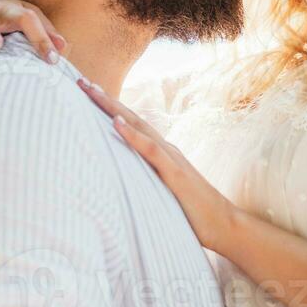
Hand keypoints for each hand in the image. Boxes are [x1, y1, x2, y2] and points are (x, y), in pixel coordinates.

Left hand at [78, 79, 237, 253]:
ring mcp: (172, 158)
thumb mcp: (163, 194)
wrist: (225, 225)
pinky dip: (132, 135)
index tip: (88, 93)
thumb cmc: (194, 213)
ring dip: (113, 108)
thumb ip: (148, 182)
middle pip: (131, 118)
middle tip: (81, 81)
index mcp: (162, 153)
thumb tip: (124, 183)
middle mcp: (166, 149)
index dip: (110, 109)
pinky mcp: (176, 173)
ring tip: (92, 92)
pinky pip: (151, 150)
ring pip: (138, 126)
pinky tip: (116, 123)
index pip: (132, 125)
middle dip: (105, 100)